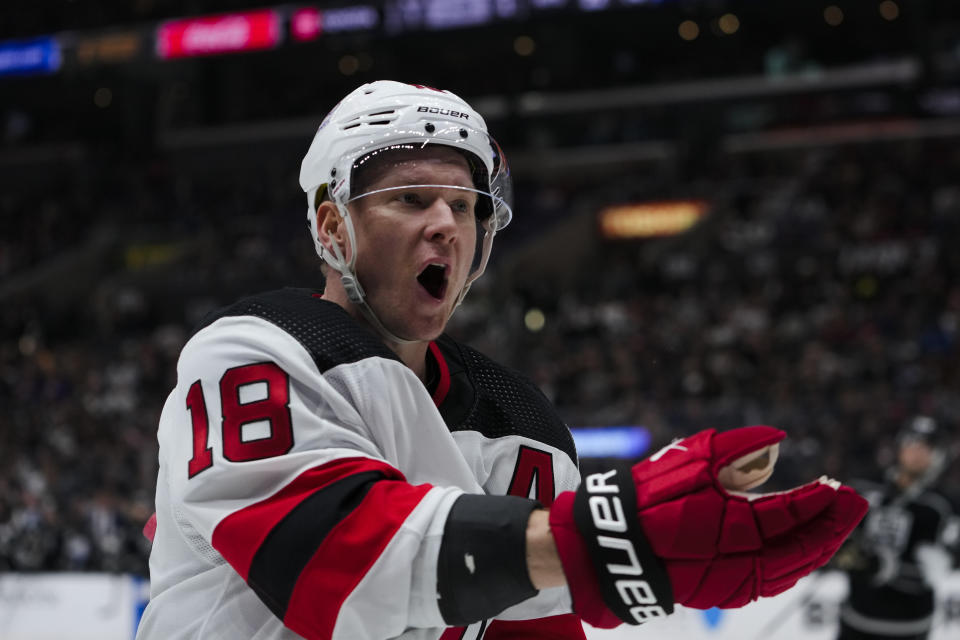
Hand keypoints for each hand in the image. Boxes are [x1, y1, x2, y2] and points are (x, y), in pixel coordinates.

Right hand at [549, 426, 868, 627]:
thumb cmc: (647, 499)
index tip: (839, 486)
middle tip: (854, 503)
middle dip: (832, 525)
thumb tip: (778, 439)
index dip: (820, 501)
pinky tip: (800, 549)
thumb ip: (736, 447)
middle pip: (801, 547)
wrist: (611, 544)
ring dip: (817, 546)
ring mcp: (731, 582)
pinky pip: (771, 580)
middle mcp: (739, 561)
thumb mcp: (690, 460)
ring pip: (790, 569)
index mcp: (733, 525)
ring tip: (834, 523)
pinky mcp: (721, 592)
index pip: (792, 514)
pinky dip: (793, 564)